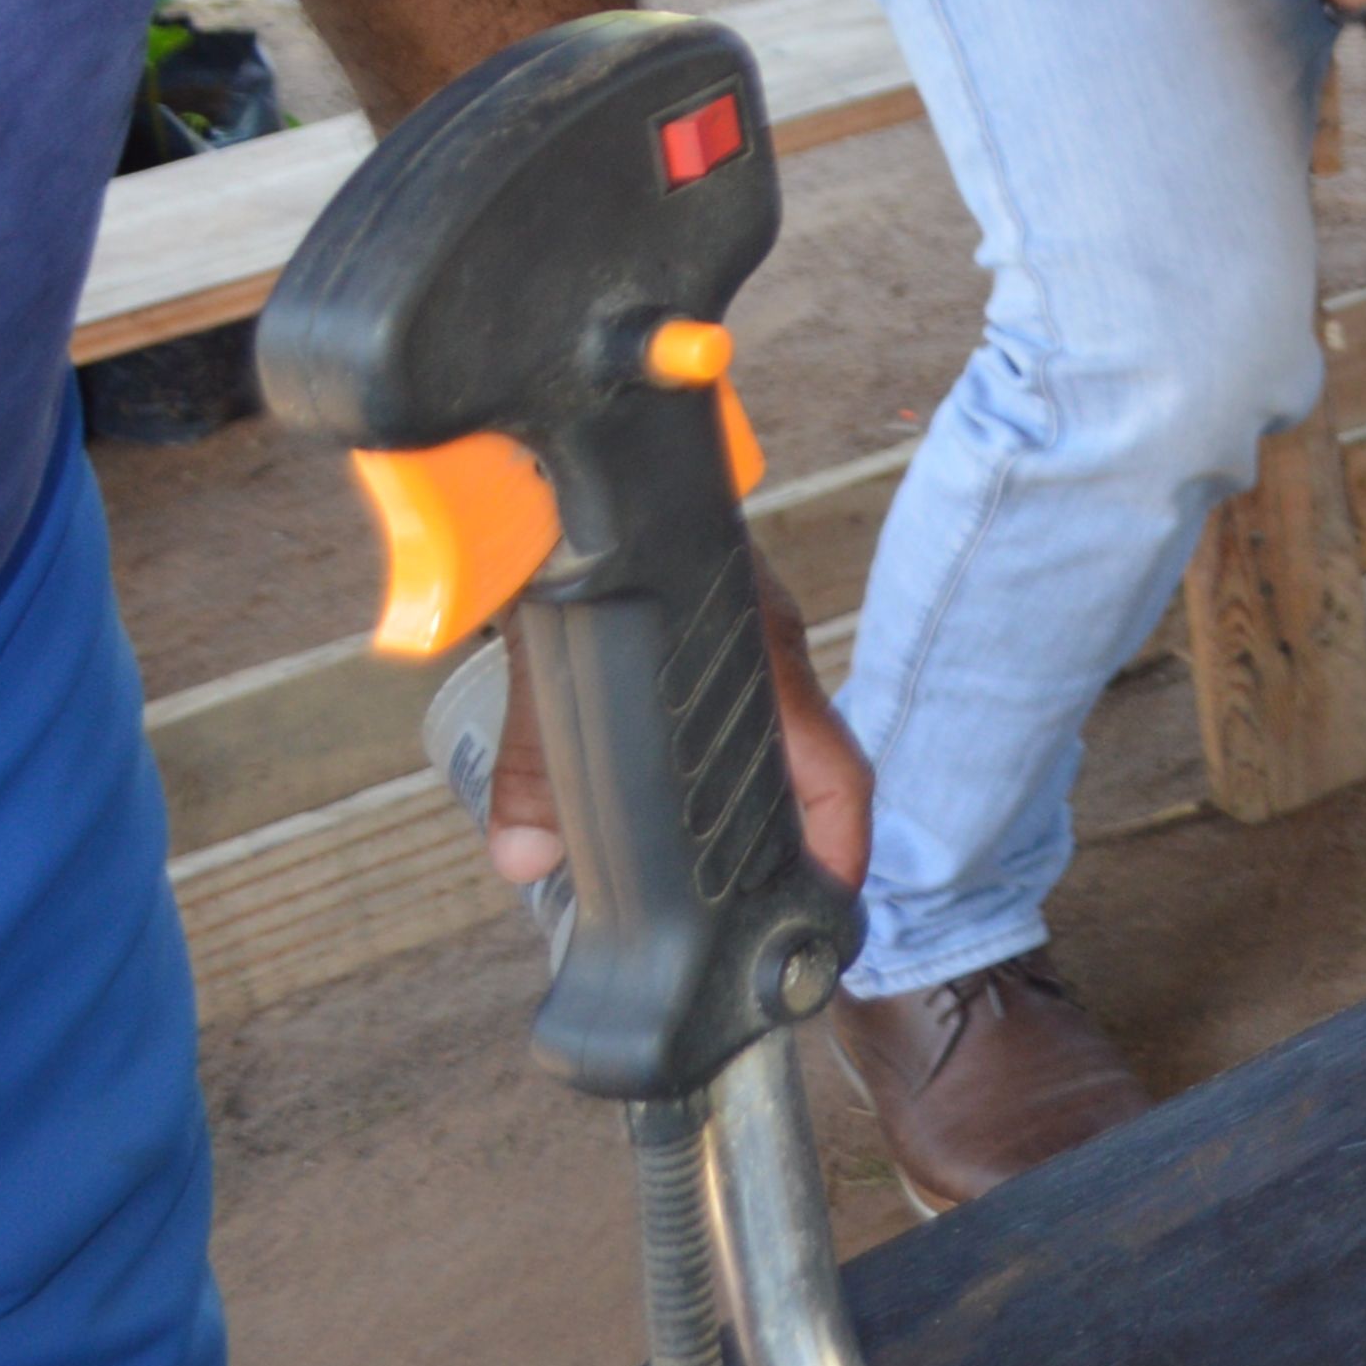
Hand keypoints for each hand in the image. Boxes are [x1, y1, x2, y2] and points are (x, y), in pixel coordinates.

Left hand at [489, 565, 874, 894]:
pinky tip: (660, 797)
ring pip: (774, 737)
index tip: (826, 911)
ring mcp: (753, 628)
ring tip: (706, 877)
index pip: (837, 770)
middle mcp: (773, 647)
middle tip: (757, 917)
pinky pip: (734, 709)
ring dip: (750, 803)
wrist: (561, 448)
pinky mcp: (719, 618)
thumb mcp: (547, 651)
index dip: (842, 847)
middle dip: (796, 846)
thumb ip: (537, 758)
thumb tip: (523, 859)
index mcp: (762, 655)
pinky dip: (709, 762)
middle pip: (815, 767)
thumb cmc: (566, 527)